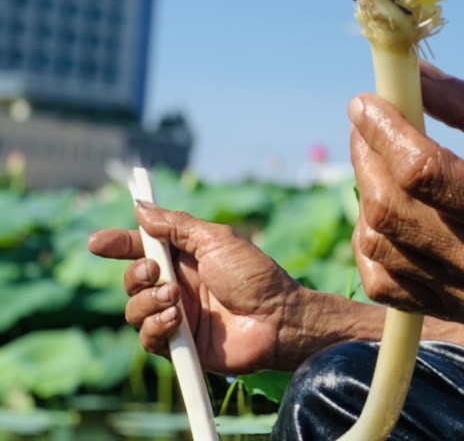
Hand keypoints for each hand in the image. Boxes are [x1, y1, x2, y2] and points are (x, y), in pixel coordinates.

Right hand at [88, 206, 311, 373]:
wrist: (277, 319)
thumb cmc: (254, 276)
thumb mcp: (217, 240)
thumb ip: (177, 226)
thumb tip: (141, 208)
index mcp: (187, 258)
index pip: (143, 248)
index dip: (119, 244)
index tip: (97, 243)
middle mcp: (178, 285)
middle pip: (133, 279)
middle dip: (137, 274)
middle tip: (158, 272)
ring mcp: (177, 315)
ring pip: (134, 309)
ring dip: (148, 301)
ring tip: (176, 298)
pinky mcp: (178, 345)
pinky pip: (147, 338)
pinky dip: (155, 326)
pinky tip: (176, 320)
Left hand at [347, 63, 463, 328]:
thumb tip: (417, 76)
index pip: (423, 173)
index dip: (385, 131)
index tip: (367, 100)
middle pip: (391, 209)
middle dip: (366, 155)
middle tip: (368, 122)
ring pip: (379, 248)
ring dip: (366, 194)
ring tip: (379, 159)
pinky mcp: (460, 314)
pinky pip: (387, 286)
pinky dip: (372, 245)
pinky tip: (387, 211)